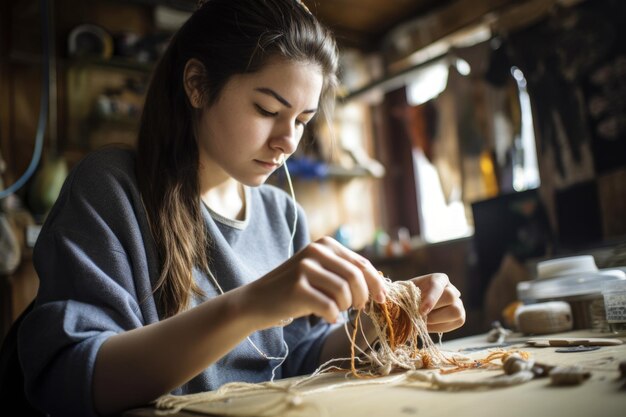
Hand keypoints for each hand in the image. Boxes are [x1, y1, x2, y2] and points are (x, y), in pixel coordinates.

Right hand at [244, 236, 386, 326]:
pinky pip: (330, 307)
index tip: (382, 298)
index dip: (376, 282)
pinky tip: (325, 316)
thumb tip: (380, 285)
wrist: (257, 300)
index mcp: (325, 244)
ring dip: (346, 307)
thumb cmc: (295, 290)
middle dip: (363, 296)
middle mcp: (315, 251)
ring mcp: (304, 268)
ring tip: (336, 310)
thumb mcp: (320, 272)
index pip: (361, 263)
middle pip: (356, 276)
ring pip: (344, 292)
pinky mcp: (297, 288)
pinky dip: (332, 316)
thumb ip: (345, 272)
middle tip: (358, 308)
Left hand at [409, 273, 464, 332]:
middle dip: (434, 310)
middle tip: (420, 317)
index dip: (431, 299)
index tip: (421, 311)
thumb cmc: (406, 298)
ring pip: (456, 311)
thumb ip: (405, 296)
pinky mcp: (460, 316)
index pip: (437, 285)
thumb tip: (408, 306)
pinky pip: (458, 321)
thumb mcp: (403, 294)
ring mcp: (458, 302)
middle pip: (450, 296)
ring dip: (438, 320)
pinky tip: (429, 326)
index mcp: (438, 279)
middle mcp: (451, 288)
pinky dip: (441, 327)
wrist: (412, 308)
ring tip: (423, 322)